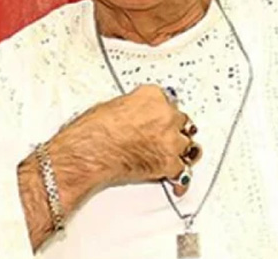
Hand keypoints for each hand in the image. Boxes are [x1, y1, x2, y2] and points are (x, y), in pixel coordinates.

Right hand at [56, 85, 201, 195]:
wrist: (91, 151)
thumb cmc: (94, 130)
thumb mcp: (114, 105)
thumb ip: (133, 107)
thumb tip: (133, 115)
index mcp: (152, 96)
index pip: (169, 101)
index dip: (165, 112)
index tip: (163, 117)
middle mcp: (166, 115)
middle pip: (182, 122)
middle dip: (174, 130)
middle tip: (166, 136)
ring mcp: (170, 140)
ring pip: (187, 145)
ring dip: (180, 151)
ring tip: (175, 156)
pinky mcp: (168, 163)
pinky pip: (182, 172)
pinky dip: (178, 177)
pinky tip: (178, 182)